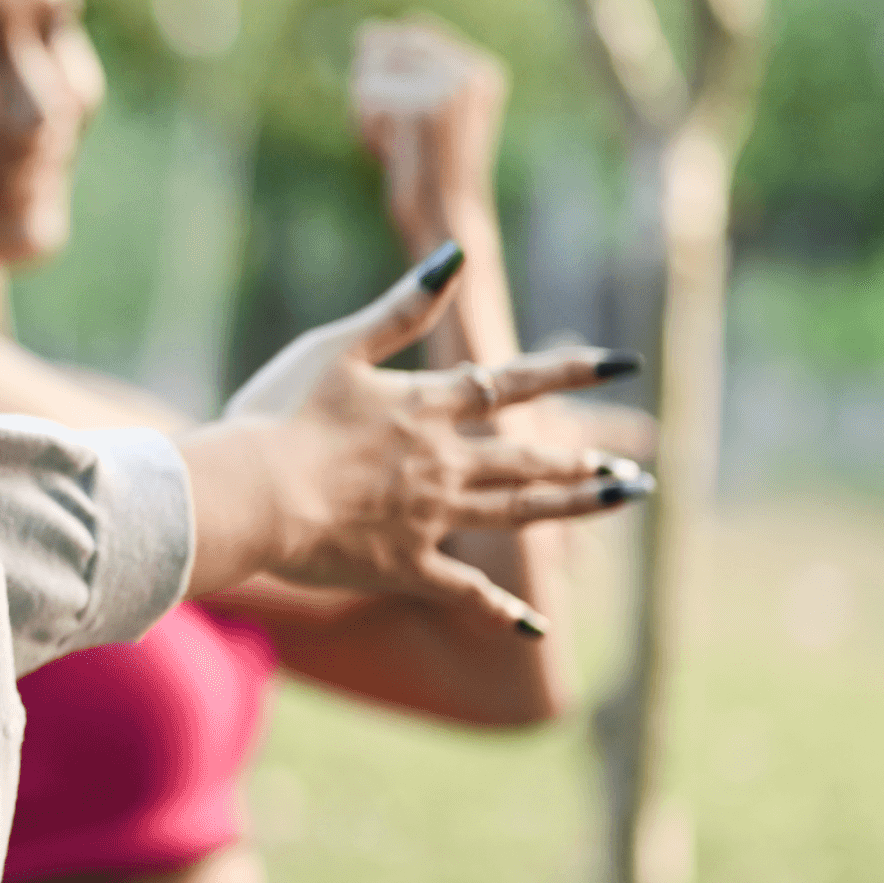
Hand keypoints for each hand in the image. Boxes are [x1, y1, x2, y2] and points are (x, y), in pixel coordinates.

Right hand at [186, 244, 646, 631]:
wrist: (252, 494)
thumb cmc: (280, 414)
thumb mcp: (337, 347)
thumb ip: (401, 309)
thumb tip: (457, 258)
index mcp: (427, 408)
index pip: (514, 383)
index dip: (571, 371)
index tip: (625, 364)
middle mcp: (443, 464)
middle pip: (529, 460)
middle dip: (584, 462)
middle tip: (630, 470)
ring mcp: (430, 519)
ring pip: (518, 514)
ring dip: (573, 508)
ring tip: (618, 502)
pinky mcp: (405, 567)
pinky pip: (465, 591)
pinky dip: (502, 610)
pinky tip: (535, 625)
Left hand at [350, 19, 505, 239]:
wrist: (446, 226)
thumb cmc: (427, 175)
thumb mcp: (423, 112)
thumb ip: (404, 69)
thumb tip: (365, 31)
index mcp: (483, 69)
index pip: (410, 28)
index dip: (384, 67)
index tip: (403, 115)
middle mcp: (474, 71)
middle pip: (381, 43)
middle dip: (372, 88)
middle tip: (398, 135)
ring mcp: (453, 87)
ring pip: (367, 71)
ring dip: (366, 114)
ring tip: (398, 147)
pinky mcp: (428, 107)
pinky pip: (365, 99)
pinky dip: (365, 131)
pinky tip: (393, 156)